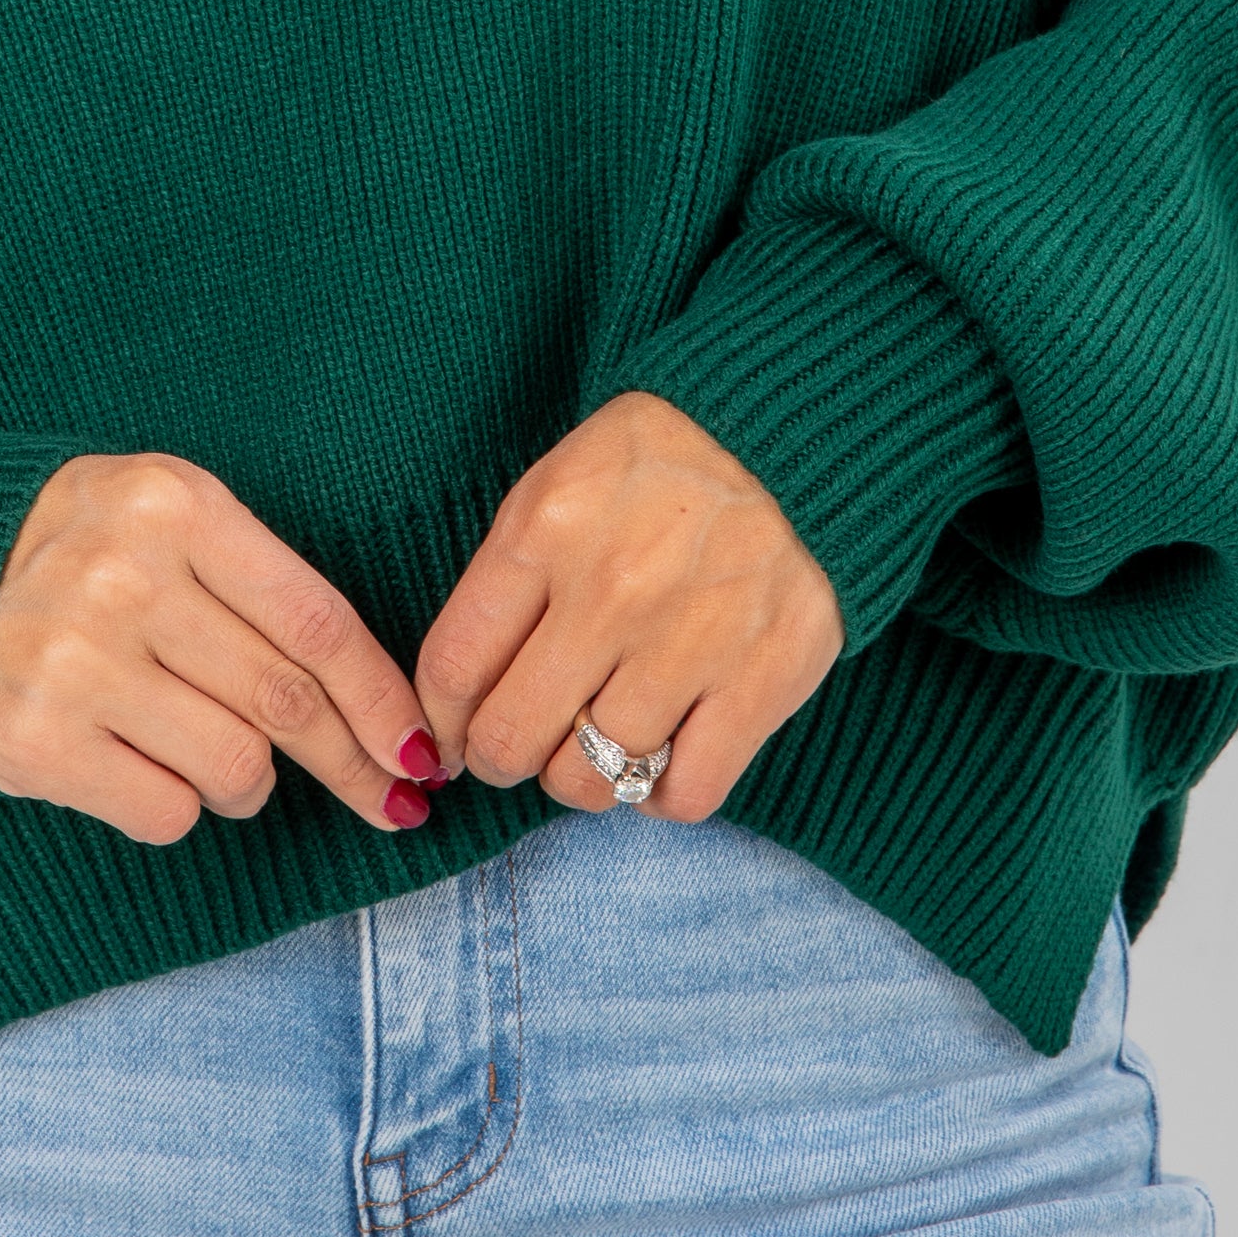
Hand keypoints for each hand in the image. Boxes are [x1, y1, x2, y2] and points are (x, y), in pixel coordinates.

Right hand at [0, 452, 442, 845]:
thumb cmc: (86, 546)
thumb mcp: (173, 518)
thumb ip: (264, 590)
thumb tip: (385, 716)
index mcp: (176, 506)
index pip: (314, 623)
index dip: (382, 699)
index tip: (421, 750)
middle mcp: (124, 579)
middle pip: (286, 702)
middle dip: (354, 763)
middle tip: (392, 800)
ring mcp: (71, 661)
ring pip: (235, 768)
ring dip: (248, 782)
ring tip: (211, 751)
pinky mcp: (30, 738)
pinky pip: (165, 812)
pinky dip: (176, 804)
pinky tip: (141, 762)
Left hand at [415, 391, 842, 819]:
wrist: (796, 441)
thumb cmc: (660, 470)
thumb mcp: (559, 485)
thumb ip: (504, 585)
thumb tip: (453, 708)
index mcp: (547, 528)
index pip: (452, 668)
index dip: (441, 721)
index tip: (455, 732)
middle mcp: (612, 590)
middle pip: (511, 739)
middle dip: (502, 758)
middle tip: (523, 742)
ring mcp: (690, 640)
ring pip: (594, 779)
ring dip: (584, 778)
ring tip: (598, 740)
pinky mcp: (763, 679)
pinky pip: (686, 793)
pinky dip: (663, 795)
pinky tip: (664, 756)